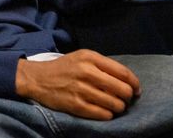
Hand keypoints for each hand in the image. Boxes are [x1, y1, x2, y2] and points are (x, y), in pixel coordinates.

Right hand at [15, 50, 139, 119]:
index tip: (136, 90)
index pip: (124, 73)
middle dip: (128, 97)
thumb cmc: (63, 68)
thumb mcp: (81, 58)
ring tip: (112, 106)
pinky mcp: (75, 104)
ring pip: (115, 104)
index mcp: (89, 57)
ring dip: (118, 108)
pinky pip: (103, 114)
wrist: (36, 78)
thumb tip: (129, 84)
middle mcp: (86, 71)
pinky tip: (102, 111)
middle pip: (123, 90)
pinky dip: (107, 115)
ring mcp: (80, 89)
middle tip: (123, 99)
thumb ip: (103, 66)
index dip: (135, 84)